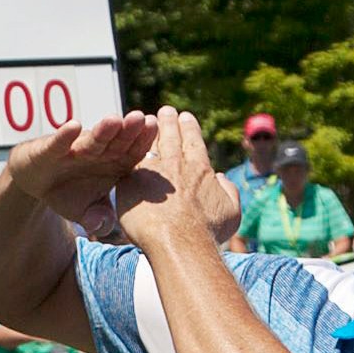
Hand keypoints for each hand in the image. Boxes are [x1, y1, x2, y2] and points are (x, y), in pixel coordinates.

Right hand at [6, 113, 158, 227]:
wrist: (36, 180)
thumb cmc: (68, 191)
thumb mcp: (84, 210)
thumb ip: (97, 217)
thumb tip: (103, 225)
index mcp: (114, 163)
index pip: (133, 152)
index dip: (143, 142)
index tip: (155, 130)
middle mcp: (98, 152)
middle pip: (117, 141)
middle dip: (129, 130)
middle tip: (141, 119)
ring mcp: (74, 149)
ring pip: (92, 140)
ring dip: (103, 130)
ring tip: (114, 121)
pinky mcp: (50, 149)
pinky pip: (59, 143)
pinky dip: (65, 136)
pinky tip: (73, 127)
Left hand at [115, 107, 239, 247]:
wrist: (179, 242)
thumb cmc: (206, 232)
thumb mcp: (230, 212)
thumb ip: (229, 192)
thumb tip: (221, 179)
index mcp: (200, 169)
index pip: (194, 142)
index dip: (190, 128)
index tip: (186, 116)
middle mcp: (177, 164)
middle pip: (172, 137)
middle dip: (169, 122)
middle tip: (166, 110)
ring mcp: (153, 171)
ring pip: (149, 144)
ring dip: (148, 129)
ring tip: (146, 119)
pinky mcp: (132, 182)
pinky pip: (128, 160)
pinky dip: (127, 149)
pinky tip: (123, 143)